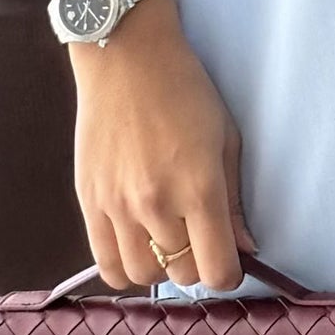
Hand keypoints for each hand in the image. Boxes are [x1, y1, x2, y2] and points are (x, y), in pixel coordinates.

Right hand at [70, 0, 256, 292]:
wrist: (125, 58)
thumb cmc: (184, 92)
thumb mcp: (226, 140)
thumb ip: (235, 203)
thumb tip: (245, 248)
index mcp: (199, 188)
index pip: (217, 270)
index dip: (230, 274)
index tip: (231, 260)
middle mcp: (157, 204)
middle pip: (182, 275)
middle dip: (197, 266)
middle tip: (199, 242)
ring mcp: (117, 206)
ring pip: (142, 276)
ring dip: (160, 269)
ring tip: (166, 244)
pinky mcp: (89, 201)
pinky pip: (105, 263)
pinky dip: (125, 268)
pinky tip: (137, 249)